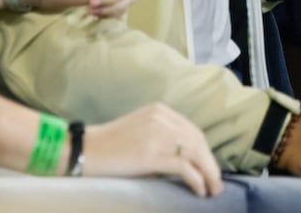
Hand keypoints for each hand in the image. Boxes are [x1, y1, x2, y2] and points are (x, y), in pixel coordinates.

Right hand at [85, 102, 221, 194]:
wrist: (85, 150)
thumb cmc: (109, 145)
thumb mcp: (140, 129)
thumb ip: (161, 134)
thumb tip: (185, 156)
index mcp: (160, 111)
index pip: (192, 130)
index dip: (204, 150)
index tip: (209, 166)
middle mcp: (162, 119)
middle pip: (197, 141)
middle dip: (210, 163)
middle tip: (215, 182)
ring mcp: (157, 135)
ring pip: (195, 153)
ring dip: (208, 173)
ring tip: (211, 189)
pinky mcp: (152, 154)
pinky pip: (184, 167)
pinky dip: (196, 179)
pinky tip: (199, 189)